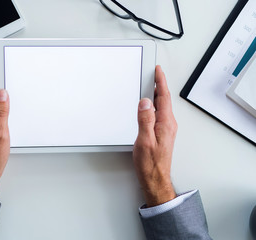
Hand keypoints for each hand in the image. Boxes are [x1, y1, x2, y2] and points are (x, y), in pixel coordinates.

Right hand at [133, 65, 176, 206]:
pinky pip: (158, 114)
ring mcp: (166, 129)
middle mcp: (168, 124)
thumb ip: (145, 120)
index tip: (157, 70)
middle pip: (164, 99)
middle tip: (153, 74)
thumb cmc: (150, 163)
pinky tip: (148, 105)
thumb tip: (145, 102)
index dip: (160, 82)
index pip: (163, 97)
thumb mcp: (145, 140)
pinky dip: (154, 105)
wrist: (155, 178)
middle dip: (158, 85)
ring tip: (150, 85)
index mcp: (166, 123)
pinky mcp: (161, 133)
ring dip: (156, 95)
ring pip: (161, 106)